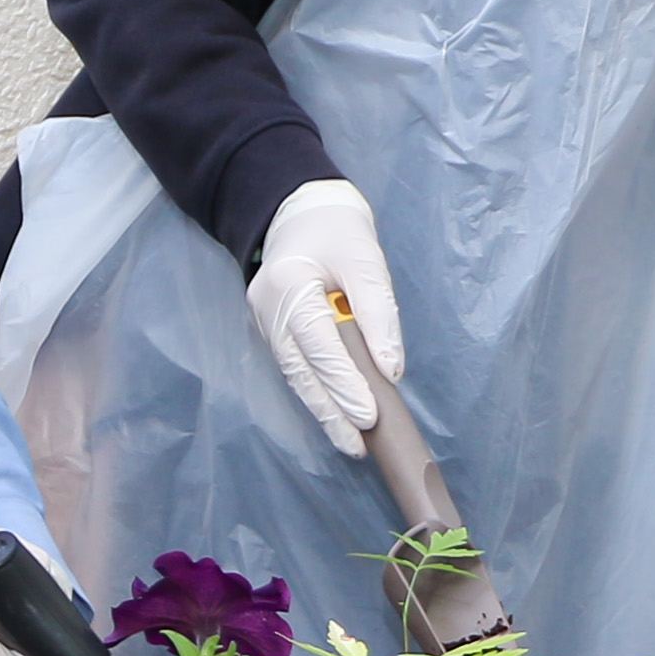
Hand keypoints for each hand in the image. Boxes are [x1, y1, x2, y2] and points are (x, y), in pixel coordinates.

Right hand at [243, 179, 400, 451]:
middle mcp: (268, 310)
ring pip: (296, 376)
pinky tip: (336, 414)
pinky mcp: (272, 331)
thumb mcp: (366, 261)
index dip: (344, 383)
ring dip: (323, 410)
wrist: (301, 212)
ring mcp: (265, 323)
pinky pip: (296, 368)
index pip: (318, 345)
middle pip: (301, 371)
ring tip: (350, 441)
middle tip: (359, 444)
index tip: (369, 414)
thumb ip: (378, 313)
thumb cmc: (338, 231)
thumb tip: (390, 369)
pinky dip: (316, 393)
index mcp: (287, 285)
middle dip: (331, 410)